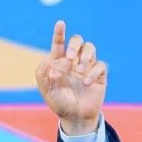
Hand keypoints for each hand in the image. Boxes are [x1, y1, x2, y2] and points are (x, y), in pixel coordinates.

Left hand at [35, 20, 107, 135]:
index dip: (59, 32)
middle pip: (78, 41)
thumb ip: (41, 74)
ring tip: (80, 71)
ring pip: (91, 48)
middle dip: (74, 45)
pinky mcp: (99, 75)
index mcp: (60, 62)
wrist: (74, 117)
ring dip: (85, 56)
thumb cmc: (59, 102)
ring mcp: (87, 67)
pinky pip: (100, 65)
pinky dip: (94, 71)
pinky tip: (87, 83)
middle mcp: (74, 61)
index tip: (60, 23)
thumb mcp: (46, 90)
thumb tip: (46, 59)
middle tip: (70, 58)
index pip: (59, 43)